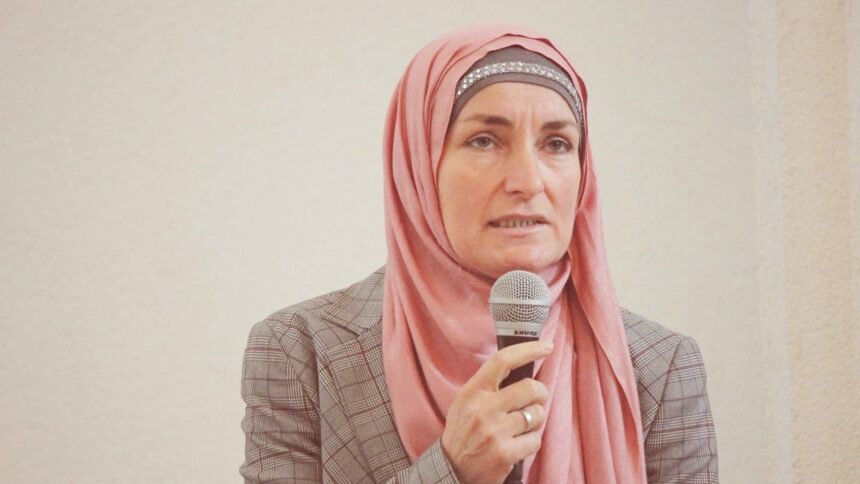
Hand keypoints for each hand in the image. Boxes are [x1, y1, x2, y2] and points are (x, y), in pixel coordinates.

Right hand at [441, 340, 551, 483]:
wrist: (452, 468)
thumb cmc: (464, 431)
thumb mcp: (466, 401)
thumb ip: (489, 385)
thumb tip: (523, 366)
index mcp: (473, 391)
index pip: (502, 361)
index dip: (528, 350)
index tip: (546, 347)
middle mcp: (483, 409)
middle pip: (530, 388)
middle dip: (541, 393)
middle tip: (536, 399)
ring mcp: (494, 432)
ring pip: (537, 414)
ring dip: (535, 419)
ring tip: (522, 426)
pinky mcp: (505, 454)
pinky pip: (535, 440)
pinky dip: (531, 442)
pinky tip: (518, 444)